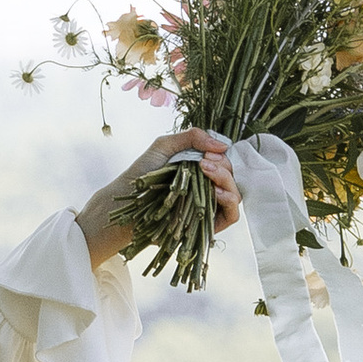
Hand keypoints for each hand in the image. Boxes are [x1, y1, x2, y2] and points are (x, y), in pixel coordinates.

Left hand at [82, 127, 239, 268]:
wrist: (127, 201)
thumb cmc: (142, 173)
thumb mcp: (165, 146)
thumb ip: (192, 137)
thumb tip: (224, 145)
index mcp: (200, 169)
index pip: (224, 162)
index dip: (221, 156)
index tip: (208, 154)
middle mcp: (207, 187)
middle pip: (231, 177)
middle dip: (222, 166)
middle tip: (204, 163)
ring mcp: (209, 206)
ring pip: (235, 194)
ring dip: (226, 181)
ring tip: (207, 173)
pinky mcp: (208, 224)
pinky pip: (232, 215)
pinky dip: (229, 201)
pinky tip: (216, 193)